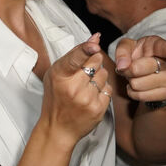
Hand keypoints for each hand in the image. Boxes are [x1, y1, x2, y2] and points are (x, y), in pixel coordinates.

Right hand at [40, 33, 111, 148]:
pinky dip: (102, 90)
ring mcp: (86, 99)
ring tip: (86, 86)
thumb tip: (96, 37)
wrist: (58, 129)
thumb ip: (75, 54)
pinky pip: (108, 89)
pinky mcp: (97, 109)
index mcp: (60, 75)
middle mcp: (73, 87)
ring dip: (99, 77)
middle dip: (93, 62)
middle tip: (84, 73)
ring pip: (104, 74)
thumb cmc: (56, 97)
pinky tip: (91, 96)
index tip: (95, 44)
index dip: (87, 49)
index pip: (75, 58)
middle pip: (96, 61)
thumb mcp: (56, 74)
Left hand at [114, 35, 165, 102]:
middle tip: (130, 67)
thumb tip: (122, 66)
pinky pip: (140, 96)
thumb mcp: (126, 47)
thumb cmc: (136, 56)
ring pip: (138, 84)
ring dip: (131, 81)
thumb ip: (122, 51)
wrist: (143, 74)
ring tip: (137, 76)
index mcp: (158, 46)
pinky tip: (138, 86)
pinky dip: (132, 92)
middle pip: (139, 68)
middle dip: (128, 69)